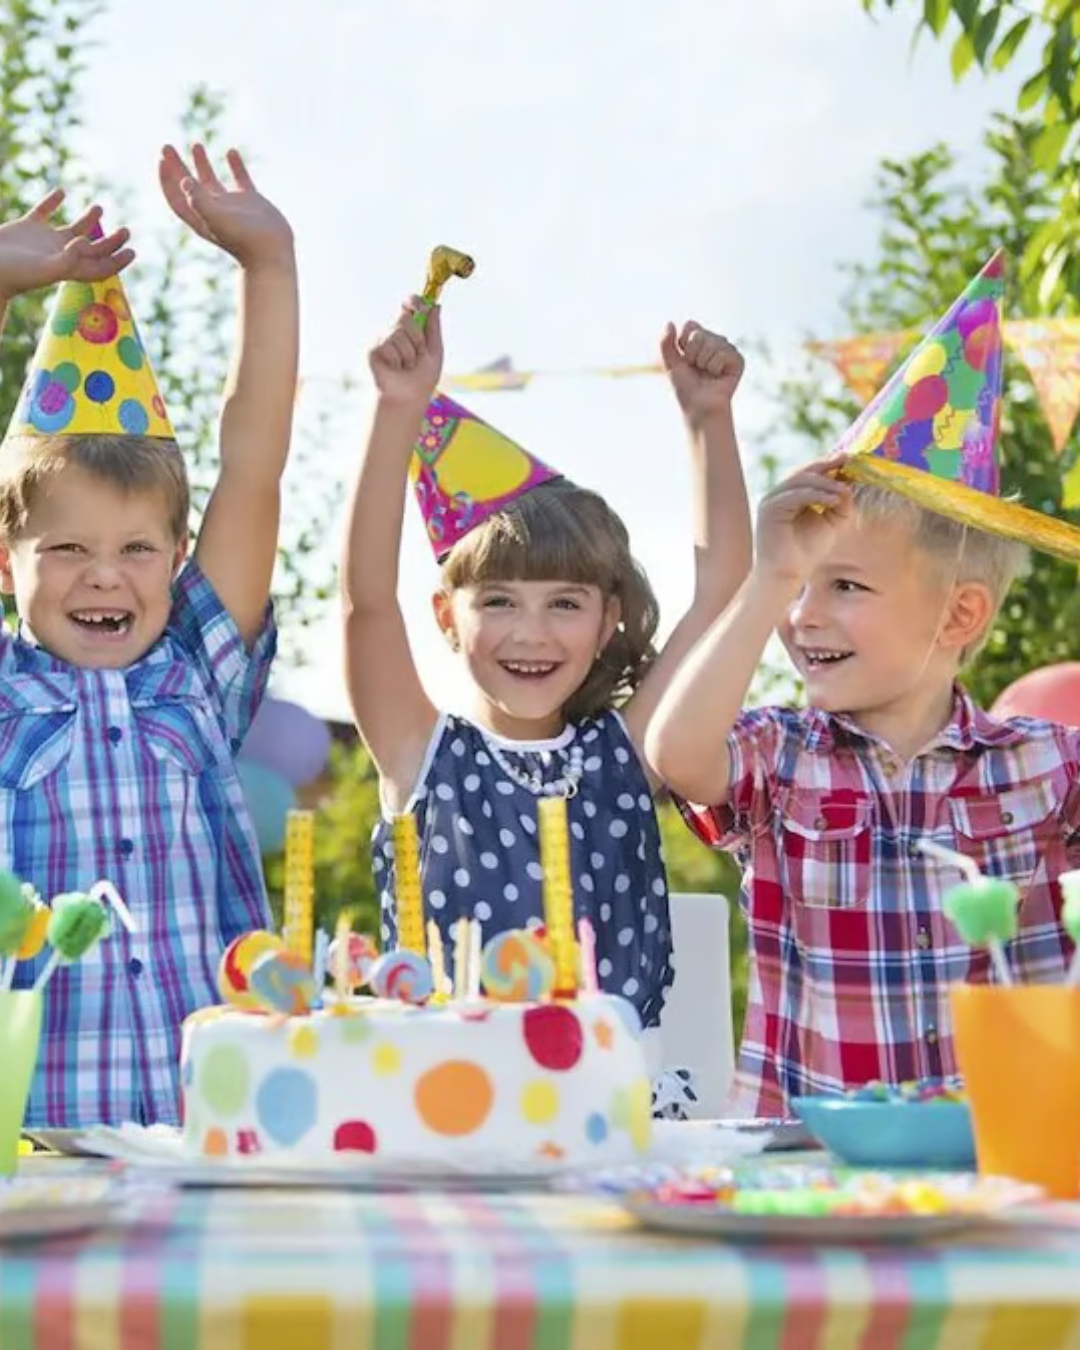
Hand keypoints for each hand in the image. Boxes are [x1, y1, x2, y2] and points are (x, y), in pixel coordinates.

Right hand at [0, 190, 132, 301]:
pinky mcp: (27, 228)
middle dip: (111, 242)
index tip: (133, 251)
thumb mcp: (45, 268)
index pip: (100, 266)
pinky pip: (43, 212)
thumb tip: (86, 243)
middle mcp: (60, 254)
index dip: (117, 261)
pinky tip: (61, 191)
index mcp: (70, 268)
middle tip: (127, 230)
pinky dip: (52, 201)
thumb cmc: (16, 274)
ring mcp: (44, 241)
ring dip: (88, 220)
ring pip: (72, 229)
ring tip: (100, 207)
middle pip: (93, 249)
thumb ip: (69, 259)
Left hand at [159, 144, 293, 269]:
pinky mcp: (251, 202)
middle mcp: (213, 210)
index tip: (162, 160)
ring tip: (196, 145)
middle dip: (177, 166)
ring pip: (211, 180)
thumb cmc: (244, 240)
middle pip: (189, 185)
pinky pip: (241, 179)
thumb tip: (184, 180)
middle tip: (166, 146)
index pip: (177, 197)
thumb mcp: (217, 219)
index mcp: (201, 218)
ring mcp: (232, 206)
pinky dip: (235, 165)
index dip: (167, 180)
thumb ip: (199, 200)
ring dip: (202, 163)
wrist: (272, 252)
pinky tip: (231, 151)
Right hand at [368, 299, 442, 409]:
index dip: (414, 301)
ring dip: (409, 354)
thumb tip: (435, 306)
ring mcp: (382, 339)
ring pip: (398, 333)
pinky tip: (396, 369)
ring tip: (406, 366)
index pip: (409, 303)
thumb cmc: (422, 377)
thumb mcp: (434, 351)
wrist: (409, 398)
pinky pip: (388, 346)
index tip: (421, 308)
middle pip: (405, 317)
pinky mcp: (373, 350)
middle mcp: (394, 330)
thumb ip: (434, 328)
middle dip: (417, 339)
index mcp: (410, 328)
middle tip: (418, 355)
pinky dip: (397, 361)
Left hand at [661, 322, 743, 424]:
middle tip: (696, 369)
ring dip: (703, 363)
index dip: (683, 343)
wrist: (699, 407)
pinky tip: (718, 376)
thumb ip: (665, 344)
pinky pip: (724, 353)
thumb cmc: (686, 388)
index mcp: (699, 339)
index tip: (684, 360)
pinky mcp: (738, 360)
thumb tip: (670, 322)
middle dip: (692, 355)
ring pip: (712, 343)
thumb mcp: (671, 364)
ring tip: (707, 374)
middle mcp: (714, 341)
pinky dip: (715, 367)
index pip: (690, 325)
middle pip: (699, 334)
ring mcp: (727, 349)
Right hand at [755, 455, 852, 584]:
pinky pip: (795, 494)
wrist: (788, 574)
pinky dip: (816, 494)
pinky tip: (834, 499)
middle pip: (805, 471)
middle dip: (827, 464)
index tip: (849, 458)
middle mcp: (780, 494)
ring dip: (826, 482)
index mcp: (793, 495)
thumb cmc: (807, 551)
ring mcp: (773, 500)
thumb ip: (841, 503)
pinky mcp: (769, 509)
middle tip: (847, 459)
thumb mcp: (832, 522)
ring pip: (800, 480)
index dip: (829, 464)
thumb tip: (850, 485)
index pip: (811, 473)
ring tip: (845, 489)